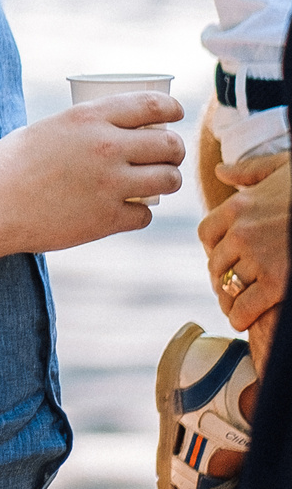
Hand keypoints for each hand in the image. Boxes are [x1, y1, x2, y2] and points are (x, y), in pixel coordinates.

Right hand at [0, 93, 184, 252]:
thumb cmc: (9, 166)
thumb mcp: (47, 129)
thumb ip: (85, 127)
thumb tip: (119, 129)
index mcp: (89, 118)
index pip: (153, 104)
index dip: (172, 108)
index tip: (175, 114)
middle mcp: (106, 147)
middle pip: (170, 144)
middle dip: (174, 150)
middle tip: (166, 156)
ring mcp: (110, 185)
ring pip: (169, 179)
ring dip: (167, 180)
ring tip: (155, 183)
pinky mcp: (107, 219)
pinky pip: (145, 215)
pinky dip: (138, 214)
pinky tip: (125, 211)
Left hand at [202, 152, 288, 344]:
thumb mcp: (282, 168)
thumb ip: (249, 171)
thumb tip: (221, 170)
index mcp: (238, 206)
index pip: (206, 234)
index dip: (213, 247)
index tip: (223, 256)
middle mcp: (241, 232)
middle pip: (215, 261)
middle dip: (221, 274)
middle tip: (228, 285)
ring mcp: (258, 258)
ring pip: (228, 285)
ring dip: (228, 298)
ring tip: (233, 305)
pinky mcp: (276, 282)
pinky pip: (245, 305)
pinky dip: (239, 316)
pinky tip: (241, 320)